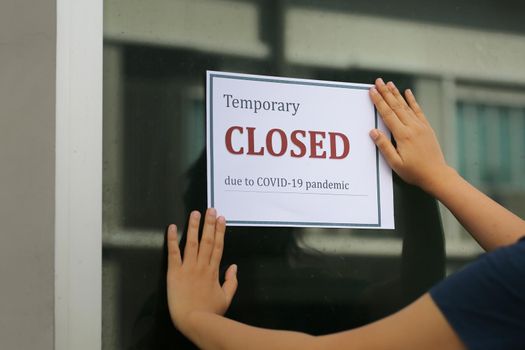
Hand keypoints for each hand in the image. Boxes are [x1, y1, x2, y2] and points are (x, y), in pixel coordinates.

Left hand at [167, 209, 237, 335]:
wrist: (193, 321)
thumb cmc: (210, 312)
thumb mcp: (226, 298)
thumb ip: (231, 281)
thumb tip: (234, 266)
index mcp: (214, 271)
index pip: (218, 246)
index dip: (220, 231)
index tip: (221, 219)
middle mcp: (202, 265)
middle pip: (207, 241)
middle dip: (209, 224)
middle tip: (210, 210)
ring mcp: (188, 268)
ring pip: (192, 243)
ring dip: (193, 227)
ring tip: (195, 213)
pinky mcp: (174, 272)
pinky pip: (173, 253)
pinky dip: (172, 240)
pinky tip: (172, 227)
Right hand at [369, 78, 453, 193]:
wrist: (436, 175)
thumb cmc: (414, 172)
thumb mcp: (395, 163)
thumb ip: (384, 146)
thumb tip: (373, 132)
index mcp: (403, 135)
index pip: (387, 114)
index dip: (378, 102)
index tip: (372, 91)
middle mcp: (412, 127)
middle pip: (396, 106)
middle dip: (385, 92)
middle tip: (378, 81)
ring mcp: (421, 126)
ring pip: (406, 106)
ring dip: (396, 93)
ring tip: (389, 83)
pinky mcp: (426, 128)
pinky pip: (418, 110)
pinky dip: (412, 100)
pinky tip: (408, 93)